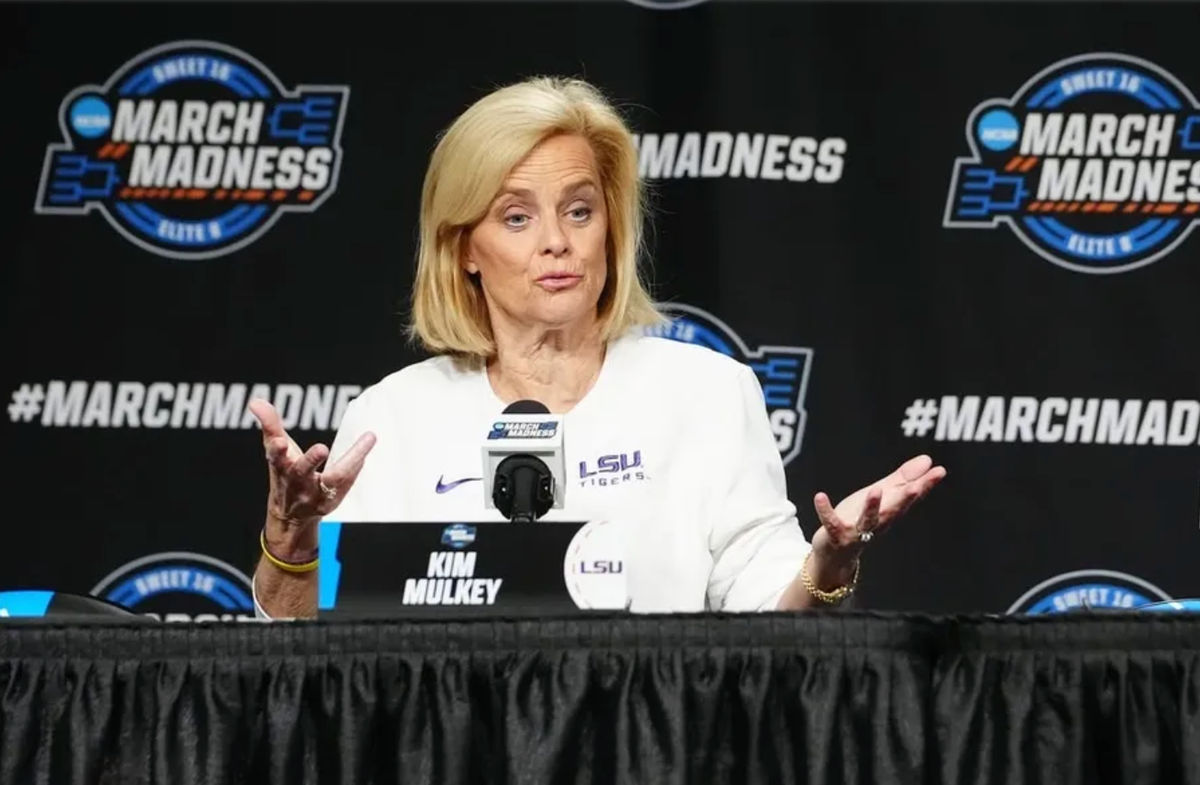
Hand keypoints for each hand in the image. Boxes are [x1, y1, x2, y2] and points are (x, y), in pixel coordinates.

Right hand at [248, 398, 375, 531]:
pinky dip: (357, 465)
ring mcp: (315, 494)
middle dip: (310, 460)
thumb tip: (255, 401)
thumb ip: (269, 424)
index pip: (275, 458)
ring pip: (334, 478)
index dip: (276, 449)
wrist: (290, 514)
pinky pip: (347, 482)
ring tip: (367, 440)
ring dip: (351, 461)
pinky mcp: (331, 501)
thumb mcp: (275, 449)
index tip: (279, 442)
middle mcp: (296, 482)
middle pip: (301, 472)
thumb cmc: (284, 472)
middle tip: (321, 448)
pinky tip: (366, 448)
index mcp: (280, 467)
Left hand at [810, 454, 945, 564]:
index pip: (910, 497)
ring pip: (868, 521)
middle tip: (916, 487)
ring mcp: (857, 532)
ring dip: (872, 507)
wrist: (835, 555)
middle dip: (905, 500)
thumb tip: (928, 460)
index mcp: (890, 511)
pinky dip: (826, 511)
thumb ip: (903, 479)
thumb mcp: (881, 496)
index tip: (940, 471)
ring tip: (875, 490)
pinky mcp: (836, 536)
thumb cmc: (859, 520)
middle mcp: (878, 523)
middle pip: (894, 511)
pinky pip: (831, 523)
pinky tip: (820, 496)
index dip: (926, 485)